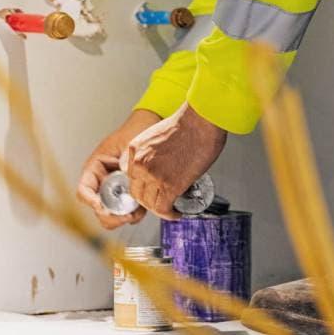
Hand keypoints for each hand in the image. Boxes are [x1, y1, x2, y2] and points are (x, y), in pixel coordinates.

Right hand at [76, 109, 161, 229]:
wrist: (150, 129)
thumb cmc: (135, 132)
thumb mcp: (128, 144)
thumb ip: (126, 160)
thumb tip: (126, 174)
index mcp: (95, 169)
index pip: (83, 190)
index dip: (90, 201)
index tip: (102, 206)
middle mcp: (101, 182)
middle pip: (97, 208)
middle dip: (110, 216)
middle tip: (126, 215)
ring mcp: (114, 191)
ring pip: (111, 214)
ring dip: (123, 217)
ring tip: (138, 211)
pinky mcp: (127, 196)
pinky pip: (126, 212)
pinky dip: (134, 214)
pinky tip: (143, 207)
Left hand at [122, 105, 226, 220]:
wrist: (201, 120)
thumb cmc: (188, 122)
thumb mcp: (156, 133)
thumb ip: (150, 151)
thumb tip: (159, 166)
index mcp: (135, 149)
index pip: (131, 176)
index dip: (143, 185)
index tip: (152, 188)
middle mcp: (140, 164)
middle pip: (137, 192)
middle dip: (149, 199)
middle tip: (161, 199)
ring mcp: (153, 175)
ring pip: (149, 203)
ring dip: (160, 207)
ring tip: (170, 207)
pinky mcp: (169, 185)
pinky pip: (163, 208)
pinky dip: (169, 214)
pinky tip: (176, 212)